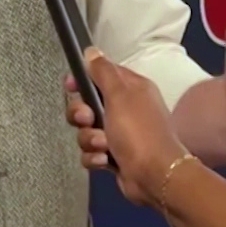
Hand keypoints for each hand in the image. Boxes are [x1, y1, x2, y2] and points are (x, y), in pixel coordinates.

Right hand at [66, 49, 188, 206]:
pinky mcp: (113, 156)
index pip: (100, 75)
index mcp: (131, 89)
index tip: (71, 86)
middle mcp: (125, 109)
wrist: (155, 176)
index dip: (82, 80)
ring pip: (86, 131)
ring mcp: (119, 134)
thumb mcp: (119, 95)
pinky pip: (91, 152)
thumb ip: (103, 71)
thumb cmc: (138, 131)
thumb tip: (91, 50)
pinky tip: (105, 160)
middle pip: (86, 104)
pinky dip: (95, 157)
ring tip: (103, 145)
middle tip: (87, 119)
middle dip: (80, 114)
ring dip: (89, 139)